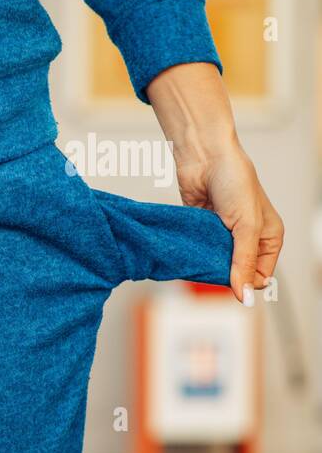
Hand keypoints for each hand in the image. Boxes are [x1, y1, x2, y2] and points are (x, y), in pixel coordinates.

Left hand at [147, 63, 283, 302]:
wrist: (204, 156)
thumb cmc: (234, 181)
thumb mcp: (246, 225)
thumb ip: (243, 262)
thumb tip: (244, 296)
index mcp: (268, 238)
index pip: (260, 275)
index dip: (246, 284)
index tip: (230, 286)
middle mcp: (247, 238)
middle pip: (235, 271)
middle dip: (223, 274)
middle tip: (208, 270)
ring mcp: (223, 235)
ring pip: (214, 262)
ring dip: (206, 263)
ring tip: (197, 261)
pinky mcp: (201, 230)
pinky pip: (197, 251)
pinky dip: (192, 254)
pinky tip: (185, 256)